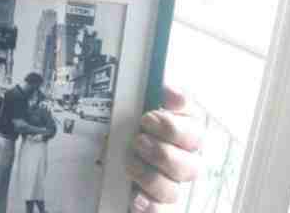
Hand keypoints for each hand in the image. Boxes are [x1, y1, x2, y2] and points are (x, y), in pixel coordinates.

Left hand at [126, 85, 202, 210]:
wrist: (95, 161)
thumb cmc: (120, 130)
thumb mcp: (128, 109)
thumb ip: (150, 96)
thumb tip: (170, 89)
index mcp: (179, 133)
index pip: (194, 127)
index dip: (174, 125)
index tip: (148, 117)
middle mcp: (180, 161)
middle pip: (190, 165)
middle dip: (163, 152)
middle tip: (138, 140)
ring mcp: (169, 185)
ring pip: (174, 189)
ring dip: (150, 176)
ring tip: (130, 163)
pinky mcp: (157, 205)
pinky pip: (163, 212)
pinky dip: (151, 206)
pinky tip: (137, 198)